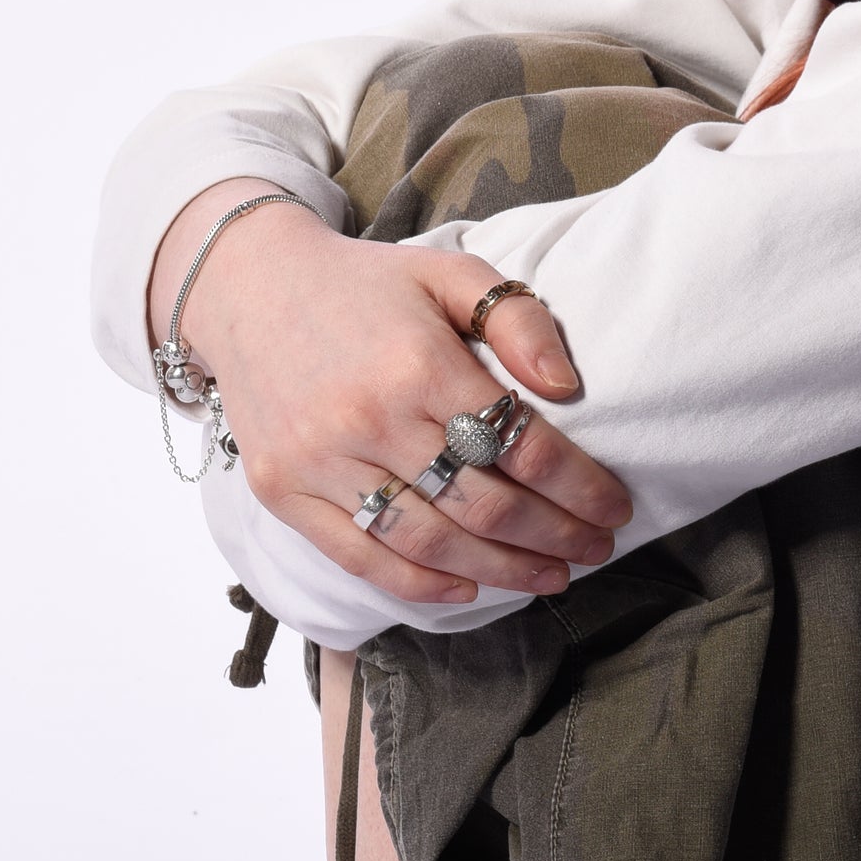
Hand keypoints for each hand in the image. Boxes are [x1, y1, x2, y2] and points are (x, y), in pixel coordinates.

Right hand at [150, 181, 630, 605]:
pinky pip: (361, 557)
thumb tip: (567, 387)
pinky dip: (420, 586)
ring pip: (430, 543)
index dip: (579, 487)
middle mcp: (368, 418)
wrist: (247, 286)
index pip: (521, 446)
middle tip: (594, 550)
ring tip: (549, 576)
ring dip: (501, 571)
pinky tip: (468, 589)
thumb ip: (515, 318)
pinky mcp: (283, 491)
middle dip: (555, 537)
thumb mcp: (448, 272)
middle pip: (485, 505)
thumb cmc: (366, 285)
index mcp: (419, 362)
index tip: (613, 508)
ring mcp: (320, 462)